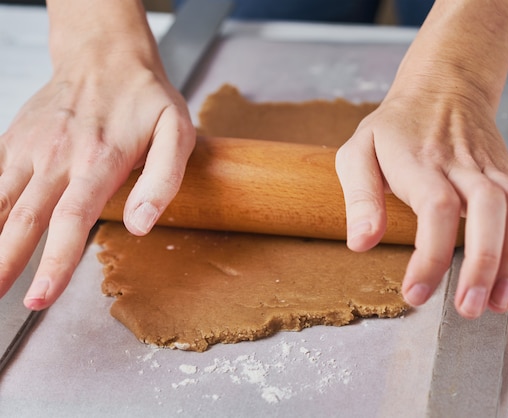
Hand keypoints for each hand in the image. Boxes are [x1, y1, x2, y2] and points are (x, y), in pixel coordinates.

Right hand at [0, 44, 194, 309]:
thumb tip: (142, 226)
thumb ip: (164, 180)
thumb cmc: (145, 99)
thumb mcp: (176, 133)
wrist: (104, 56)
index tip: (39, 297)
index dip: (54, 262)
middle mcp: (56, 156)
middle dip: (5, 263)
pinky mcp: (14, 140)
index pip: (72, 220)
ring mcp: (30, 147)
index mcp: (99, 160)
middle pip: (23, 218)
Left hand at [335, 76, 507, 318]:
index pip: (435, 207)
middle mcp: (461, 164)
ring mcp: (491, 167)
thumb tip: (361, 244)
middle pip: (486, 208)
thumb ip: (360, 198)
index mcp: (419, 161)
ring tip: (500, 303)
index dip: (430, 254)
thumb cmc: (394, 127)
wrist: (440, 86)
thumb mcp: (358, 152)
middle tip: (469, 307)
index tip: (416, 292)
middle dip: (483, 262)